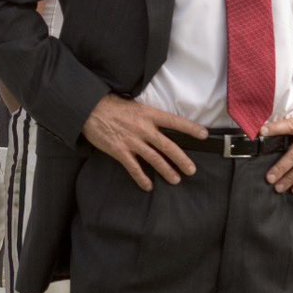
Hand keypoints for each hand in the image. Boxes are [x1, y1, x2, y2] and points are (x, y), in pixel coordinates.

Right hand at [80, 95, 207, 191]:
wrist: (88, 109)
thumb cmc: (111, 106)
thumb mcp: (134, 106)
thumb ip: (147, 117)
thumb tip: (161, 127)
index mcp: (148, 114)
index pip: (174, 121)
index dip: (190, 128)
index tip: (204, 135)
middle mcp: (143, 128)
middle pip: (168, 146)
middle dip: (181, 159)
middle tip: (191, 170)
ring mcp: (131, 140)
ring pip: (154, 158)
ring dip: (166, 170)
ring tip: (175, 180)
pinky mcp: (119, 151)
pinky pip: (134, 167)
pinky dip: (141, 178)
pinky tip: (148, 186)